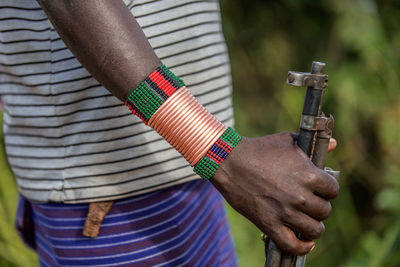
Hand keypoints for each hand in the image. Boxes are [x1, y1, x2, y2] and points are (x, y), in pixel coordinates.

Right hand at [211, 132, 338, 254]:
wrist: (229, 161)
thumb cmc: (259, 149)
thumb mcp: (288, 141)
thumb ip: (313, 146)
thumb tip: (334, 144)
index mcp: (309, 175)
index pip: (333, 190)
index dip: (327, 189)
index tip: (319, 189)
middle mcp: (300, 196)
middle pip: (325, 211)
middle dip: (318, 206)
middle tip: (308, 202)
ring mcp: (284, 212)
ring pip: (314, 230)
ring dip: (312, 226)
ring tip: (305, 220)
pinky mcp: (269, 224)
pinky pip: (292, 245)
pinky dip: (302, 247)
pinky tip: (305, 242)